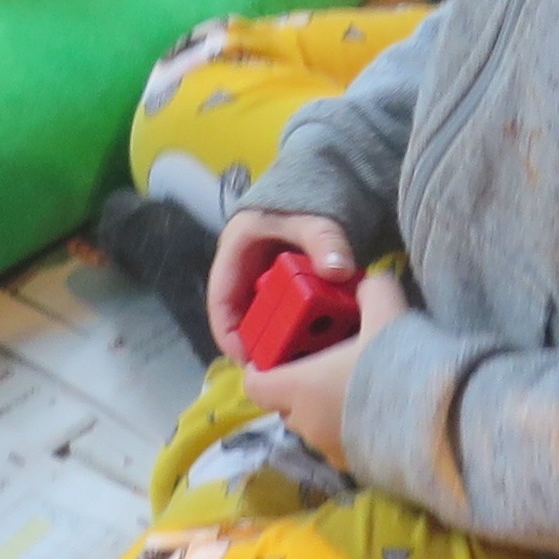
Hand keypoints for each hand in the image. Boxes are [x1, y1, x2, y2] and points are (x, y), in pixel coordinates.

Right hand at [207, 210, 356, 362]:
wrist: (324, 190)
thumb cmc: (305, 201)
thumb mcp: (312, 219)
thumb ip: (324, 241)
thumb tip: (338, 270)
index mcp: (235, 254)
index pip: (220, 302)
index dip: (229, 335)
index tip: (249, 360)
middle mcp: (245, 273)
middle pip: (244, 318)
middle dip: (261, 344)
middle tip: (284, 368)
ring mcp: (266, 283)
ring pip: (267, 320)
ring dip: (283, 340)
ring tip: (305, 362)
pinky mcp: (287, 290)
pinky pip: (288, 316)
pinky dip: (301, 330)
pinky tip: (321, 345)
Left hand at [241, 272, 407, 468]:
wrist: (440, 425)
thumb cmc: (397, 365)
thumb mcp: (386, 311)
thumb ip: (371, 291)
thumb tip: (366, 285)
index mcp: (299, 388)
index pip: (255, 384)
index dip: (261, 369)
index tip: (278, 354)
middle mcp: (308, 424)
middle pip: (286, 405)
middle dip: (297, 386)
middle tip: (323, 364)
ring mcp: (332, 451)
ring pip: (315, 427)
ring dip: (325, 409)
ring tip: (357, 388)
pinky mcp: (359, 470)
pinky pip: (343, 446)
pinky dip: (350, 431)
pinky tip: (380, 415)